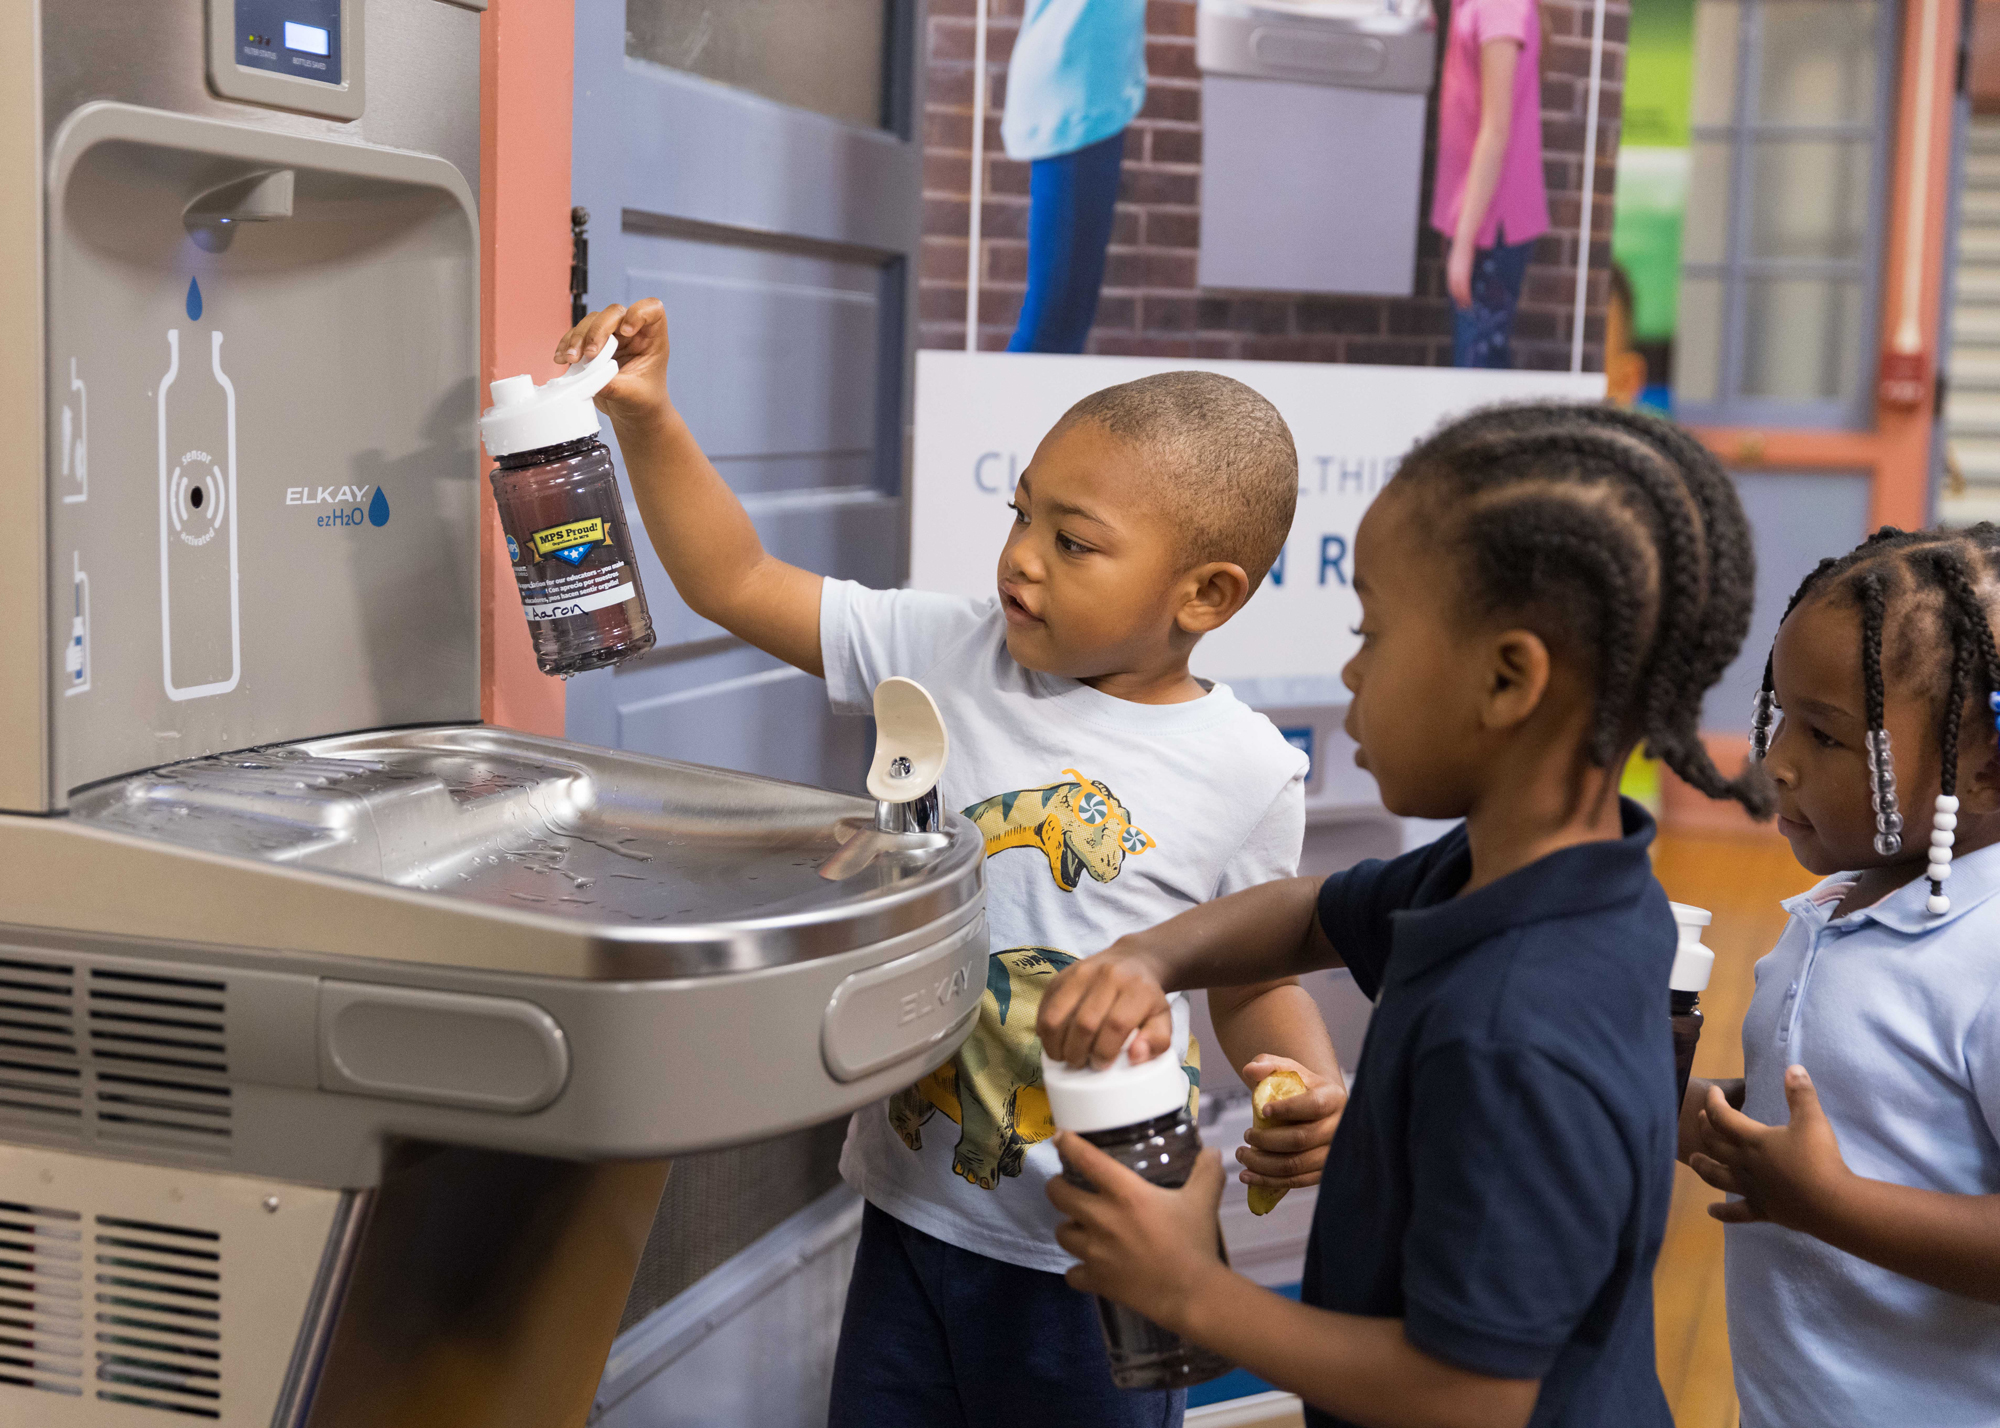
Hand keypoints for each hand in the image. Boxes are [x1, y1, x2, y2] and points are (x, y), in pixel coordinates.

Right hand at [553, 299, 670, 426]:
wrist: (632, 413)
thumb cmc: (644, 402)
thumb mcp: (633, 396)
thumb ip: (615, 386)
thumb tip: (591, 378)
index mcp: (652, 339)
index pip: (652, 309)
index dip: (638, 313)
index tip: (626, 332)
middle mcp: (632, 333)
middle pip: (614, 313)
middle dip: (598, 330)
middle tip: (589, 355)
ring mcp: (612, 337)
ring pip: (592, 321)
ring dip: (578, 337)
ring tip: (571, 359)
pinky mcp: (594, 345)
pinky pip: (577, 334)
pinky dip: (567, 344)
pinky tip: (561, 358)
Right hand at [1036, 942, 1172, 1067]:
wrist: (1131, 960)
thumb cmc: (1146, 998)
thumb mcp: (1163, 1019)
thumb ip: (1157, 1042)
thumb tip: (1136, 1056)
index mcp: (1136, 988)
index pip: (1116, 1025)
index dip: (1105, 1051)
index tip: (1101, 1065)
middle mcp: (1107, 975)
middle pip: (1084, 1023)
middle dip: (1078, 1053)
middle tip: (1081, 1064)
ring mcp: (1080, 972)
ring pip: (1056, 1016)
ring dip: (1055, 1045)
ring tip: (1063, 1056)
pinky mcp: (1061, 975)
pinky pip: (1044, 1007)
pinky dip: (1044, 1030)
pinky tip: (1054, 1041)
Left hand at [1048, 1132, 1228, 1334]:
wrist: (1193, 1294)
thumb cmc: (1195, 1242)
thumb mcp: (1203, 1200)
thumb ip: (1206, 1171)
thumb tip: (1212, 1150)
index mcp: (1126, 1193)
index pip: (1086, 1159)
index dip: (1067, 1144)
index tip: (1061, 1138)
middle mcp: (1103, 1219)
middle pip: (1058, 1195)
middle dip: (1057, 1187)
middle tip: (1066, 1186)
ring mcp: (1095, 1252)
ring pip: (1061, 1232)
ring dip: (1068, 1227)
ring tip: (1080, 1226)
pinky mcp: (1096, 1280)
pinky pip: (1071, 1273)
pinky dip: (1078, 1269)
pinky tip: (1090, 1266)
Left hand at [1238, 1055, 1345, 1189]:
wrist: (1315, 1109)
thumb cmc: (1298, 1087)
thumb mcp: (1285, 1070)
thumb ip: (1268, 1065)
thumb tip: (1249, 1070)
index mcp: (1334, 1098)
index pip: (1313, 1106)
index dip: (1287, 1109)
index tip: (1263, 1110)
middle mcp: (1340, 1127)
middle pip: (1301, 1139)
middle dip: (1267, 1140)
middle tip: (1245, 1136)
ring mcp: (1333, 1153)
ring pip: (1296, 1165)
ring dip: (1263, 1164)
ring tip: (1242, 1155)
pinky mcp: (1323, 1173)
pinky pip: (1296, 1182)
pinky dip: (1269, 1181)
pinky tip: (1248, 1175)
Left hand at [1447, 236, 1474, 309]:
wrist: (1463, 241)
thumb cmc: (1463, 247)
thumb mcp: (1459, 257)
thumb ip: (1460, 263)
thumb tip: (1465, 265)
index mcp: (1451, 270)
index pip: (1451, 285)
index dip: (1454, 293)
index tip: (1457, 299)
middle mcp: (1452, 274)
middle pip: (1454, 290)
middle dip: (1458, 299)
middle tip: (1462, 307)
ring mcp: (1457, 274)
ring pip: (1459, 291)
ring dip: (1462, 300)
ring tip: (1467, 306)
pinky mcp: (1463, 274)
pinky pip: (1464, 288)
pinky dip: (1466, 295)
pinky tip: (1468, 300)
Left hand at [1689, 1066, 1852, 1231]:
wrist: (1831, 1204)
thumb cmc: (1819, 1158)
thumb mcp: (1812, 1119)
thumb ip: (1801, 1093)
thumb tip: (1793, 1067)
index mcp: (1753, 1140)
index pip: (1722, 1117)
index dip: (1714, 1103)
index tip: (1712, 1093)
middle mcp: (1745, 1164)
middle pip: (1715, 1144)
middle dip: (1706, 1129)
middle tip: (1702, 1118)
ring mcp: (1752, 1189)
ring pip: (1717, 1177)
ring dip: (1703, 1167)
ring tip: (1692, 1160)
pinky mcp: (1763, 1211)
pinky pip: (1737, 1213)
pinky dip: (1723, 1213)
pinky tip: (1711, 1211)